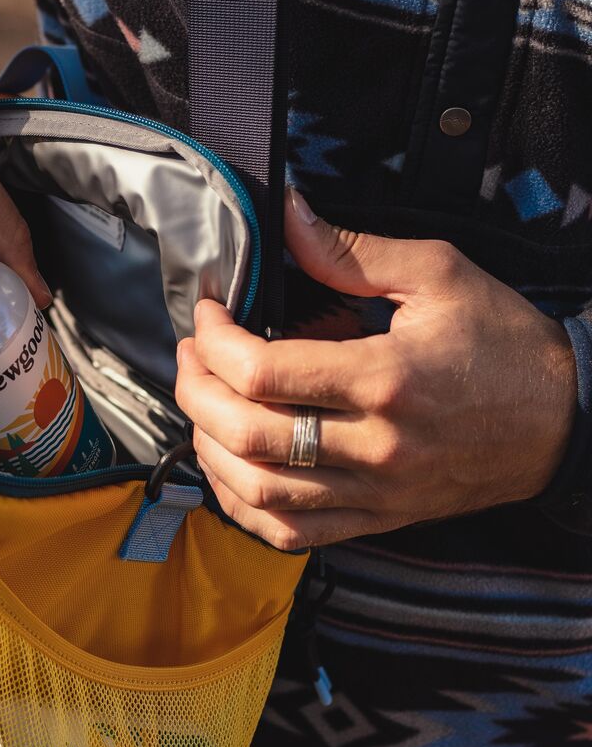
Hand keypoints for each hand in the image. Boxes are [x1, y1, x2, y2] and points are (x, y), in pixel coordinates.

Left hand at [176, 188, 576, 550]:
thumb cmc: (503, 343)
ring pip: (259, 491)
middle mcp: (375, 447)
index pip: (261, 372)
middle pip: (247, 433)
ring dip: (208, 446)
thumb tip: (285, 213)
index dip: (214, 339)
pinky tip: (229, 466)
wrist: (566, 420)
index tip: (209, 312)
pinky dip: (243, 505)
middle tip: (192, 354)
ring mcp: (375, 493)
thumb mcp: (439, 275)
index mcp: (386, 379)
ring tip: (203, 404)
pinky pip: (291, 533)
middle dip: (195, 389)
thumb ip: (351, 250)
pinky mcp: (377, 518)